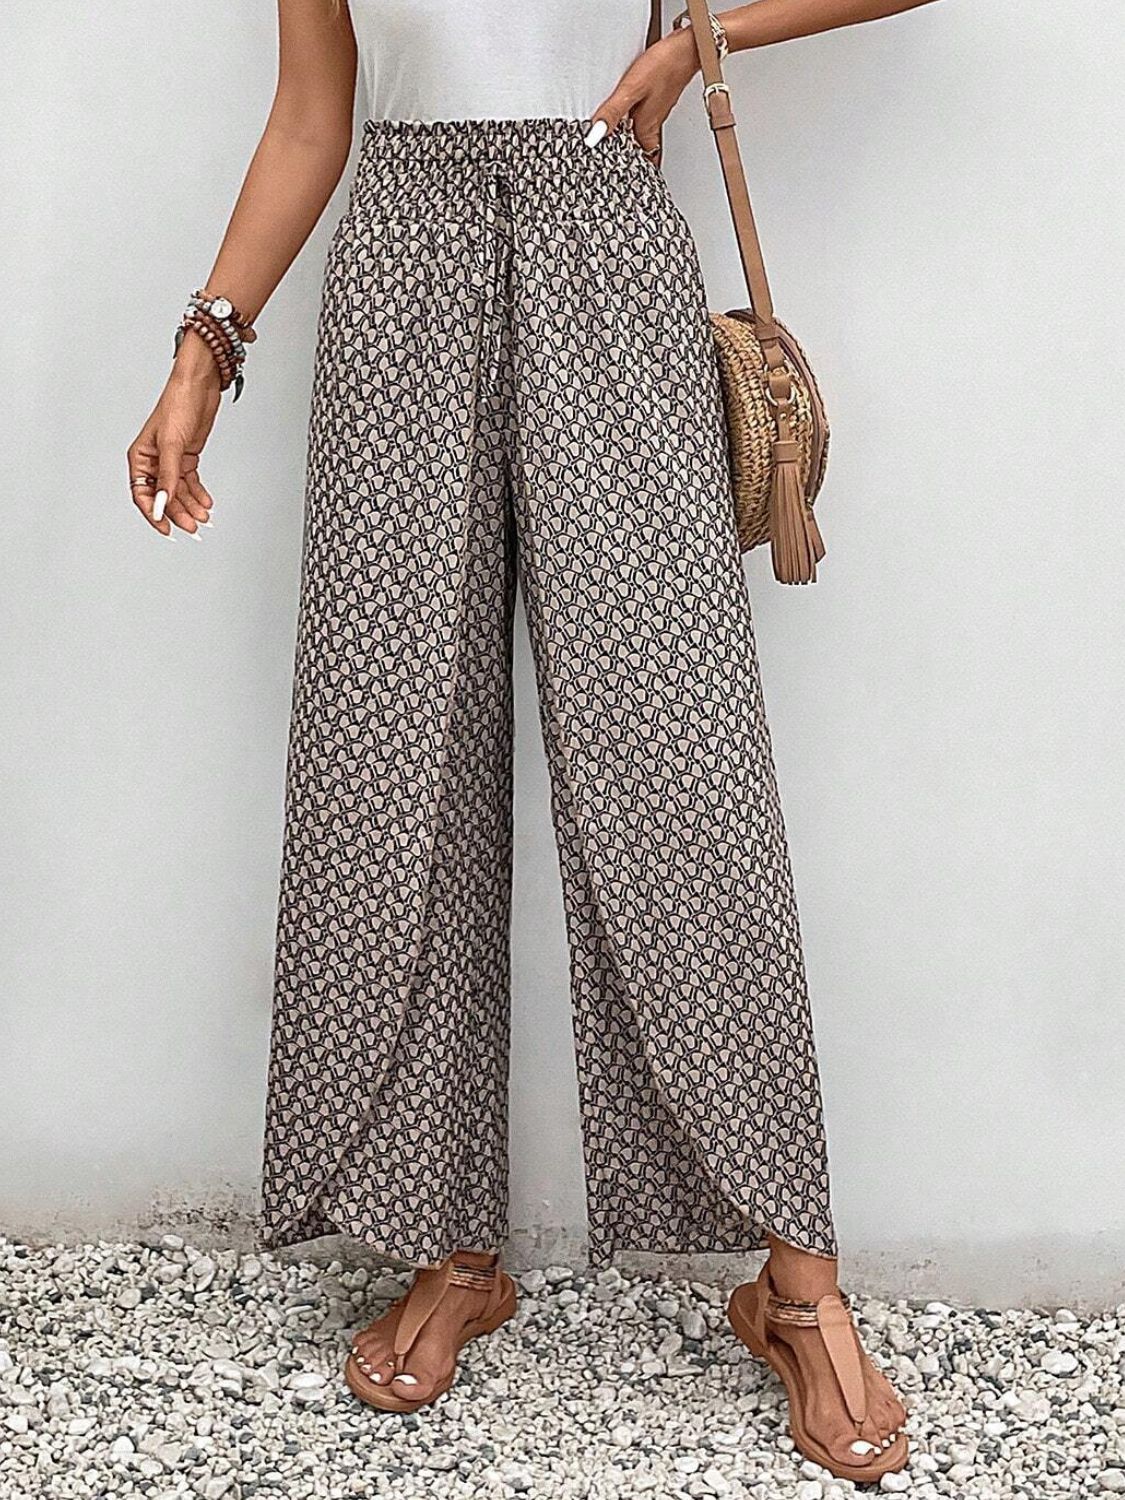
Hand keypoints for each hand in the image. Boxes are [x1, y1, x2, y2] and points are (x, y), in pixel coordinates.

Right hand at [128, 331, 221, 537]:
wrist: (199, 387)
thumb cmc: (178, 405)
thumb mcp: (172, 445)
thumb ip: (167, 476)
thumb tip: (163, 503)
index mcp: (140, 458)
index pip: (142, 494)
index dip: (154, 514)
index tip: (166, 528)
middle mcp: (153, 461)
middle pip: (164, 496)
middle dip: (178, 513)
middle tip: (193, 527)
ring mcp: (170, 460)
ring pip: (178, 492)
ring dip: (191, 506)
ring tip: (203, 518)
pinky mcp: (186, 457)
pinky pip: (190, 482)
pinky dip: (198, 494)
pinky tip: (206, 503)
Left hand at [588, 29, 699, 161]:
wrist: (686, 47)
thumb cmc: (664, 66)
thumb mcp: (631, 90)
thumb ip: (612, 113)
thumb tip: (595, 135)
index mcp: (646, 128)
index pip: (638, 161)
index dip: (626, 169)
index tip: (611, 175)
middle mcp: (652, 124)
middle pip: (638, 150)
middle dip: (626, 158)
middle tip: (609, 164)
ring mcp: (655, 112)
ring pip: (639, 134)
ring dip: (627, 139)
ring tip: (611, 142)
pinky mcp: (656, 99)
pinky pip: (641, 118)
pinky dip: (631, 121)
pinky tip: (622, 114)